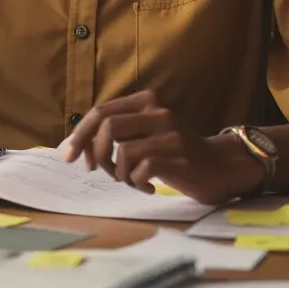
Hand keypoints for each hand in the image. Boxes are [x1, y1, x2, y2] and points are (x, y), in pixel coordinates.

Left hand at [63, 90, 262, 205]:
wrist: (220, 167)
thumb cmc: (176, 153)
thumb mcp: (148, 131)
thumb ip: (120, 130)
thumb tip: (77, 145)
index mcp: (147, 100)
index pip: (101, 111)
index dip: (80, 134)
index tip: (68, 156)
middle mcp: (158, 110)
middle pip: (106, 126)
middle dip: (95, 153)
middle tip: (99, 171)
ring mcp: (169, 132)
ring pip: (120, 151)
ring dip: (118, 172)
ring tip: (130, 179)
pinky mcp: (177, 155)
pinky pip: (139, 169)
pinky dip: (136, 183)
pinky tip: (149, 187)